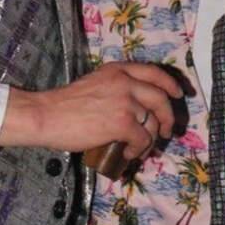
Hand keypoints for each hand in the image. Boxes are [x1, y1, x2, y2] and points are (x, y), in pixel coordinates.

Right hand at [0, 61, 182, 157]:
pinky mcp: (123, 122)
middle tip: (167, 130)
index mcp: (118, 70)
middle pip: (161, 98)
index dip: (170, 84)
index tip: (178, 94)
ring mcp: (126, 101)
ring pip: (154, 122)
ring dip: (152, 139)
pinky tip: (130, 154)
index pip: (154, 72)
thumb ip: (115, 88)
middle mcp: (125, 81)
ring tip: (142, 149)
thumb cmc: (64, 105)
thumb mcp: (95, 83)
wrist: (46, 115)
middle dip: (168, 117)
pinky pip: (143, 139)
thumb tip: (135, 109)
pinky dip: (140, 150)